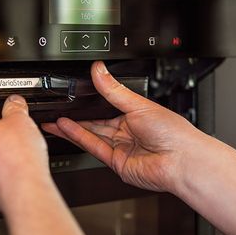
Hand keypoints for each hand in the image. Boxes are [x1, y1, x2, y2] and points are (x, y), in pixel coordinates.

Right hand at [42, 61, 207, 193]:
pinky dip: (79, 137)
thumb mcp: (139, 104)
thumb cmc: (173, 132)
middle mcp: (128, 134)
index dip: (89, 104)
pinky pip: (94, 147)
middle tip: (58, 110)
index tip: (73, 96)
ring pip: (92, 136)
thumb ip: (113, 90)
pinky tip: (66, 128)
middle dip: (76, 118)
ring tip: (54, 119)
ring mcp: (122, 149)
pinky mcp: (116, 163)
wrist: (181, 160)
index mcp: (136, 117)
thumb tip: (99, 70)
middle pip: (96, 124)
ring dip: (72, 128)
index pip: (107, 108)